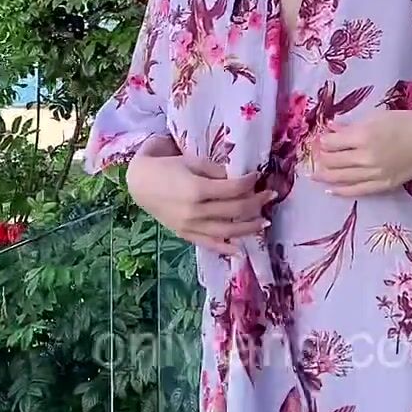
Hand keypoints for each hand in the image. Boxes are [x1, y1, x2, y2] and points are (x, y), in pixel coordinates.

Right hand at [126, 152, 274, 256]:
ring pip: (227, 231)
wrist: (140, 183)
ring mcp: (190, 226)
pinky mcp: (185, 234)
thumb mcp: (192, 161)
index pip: (234, 189)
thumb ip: (216, 171)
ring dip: (249, 227)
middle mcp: (195, 211)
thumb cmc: (167, 167)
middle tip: (271, 195)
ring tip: (265, 222)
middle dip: (256, 202)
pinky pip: (209, 244)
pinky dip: (226, 248)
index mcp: (197, 189)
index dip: (250, 182)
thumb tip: (240, 178)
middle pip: (234, 210)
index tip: (258, 176)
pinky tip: (241, 250)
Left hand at [310, 110, 411, 197]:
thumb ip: (352, 125)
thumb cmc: (406, 122)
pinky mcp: (383, 185)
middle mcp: (365, 157)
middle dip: (321, 158)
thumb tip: (332, 129)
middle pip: (333, 161)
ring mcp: (374, 174)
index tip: (320, 139)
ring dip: (325, 176)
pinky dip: (341, 191)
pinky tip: (330, 190)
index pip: (332, 142)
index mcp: (363, 136)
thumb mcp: (377, 117)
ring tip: (315, 174)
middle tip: (317, 156)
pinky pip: (357, 191)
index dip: (323, 141)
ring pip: (341, 178)